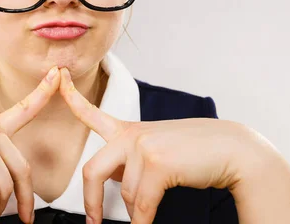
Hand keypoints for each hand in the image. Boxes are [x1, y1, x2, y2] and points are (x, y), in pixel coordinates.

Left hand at [58, 67, 253, 223]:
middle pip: (92, 172)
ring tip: (149, 214)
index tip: (57, 79)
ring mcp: (142, 147)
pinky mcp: (156, 163)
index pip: (92, 114)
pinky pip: (142, 205)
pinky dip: (143, 222)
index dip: (70, 98)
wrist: (232, 150)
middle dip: (90, 202)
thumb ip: (132, 161)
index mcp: (128, 130)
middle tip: (92, 222)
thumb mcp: (157, 150)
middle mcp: (130, 135)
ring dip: (137, 213)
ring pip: (126, 195)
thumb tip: (119, 187)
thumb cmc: (196, 152)